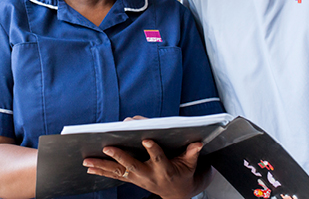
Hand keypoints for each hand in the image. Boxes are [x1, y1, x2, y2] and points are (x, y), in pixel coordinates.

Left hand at [83, 140, 212, 198]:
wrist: (176, 193)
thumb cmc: (183, 173)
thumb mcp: (191, 164)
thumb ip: (192, 153)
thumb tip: (197, 142)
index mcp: (165, 169)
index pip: (159, 158)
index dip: (153, 149)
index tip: (147, 138)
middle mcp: (149, 175)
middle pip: (133, 166)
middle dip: (120, 157)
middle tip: (108, 147)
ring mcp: (138, 179)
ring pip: (118, 172)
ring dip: (103, 166)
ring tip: (88, 160)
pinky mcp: (131, 179)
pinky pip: (114, 175)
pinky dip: (101, 171)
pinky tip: (89, 167)